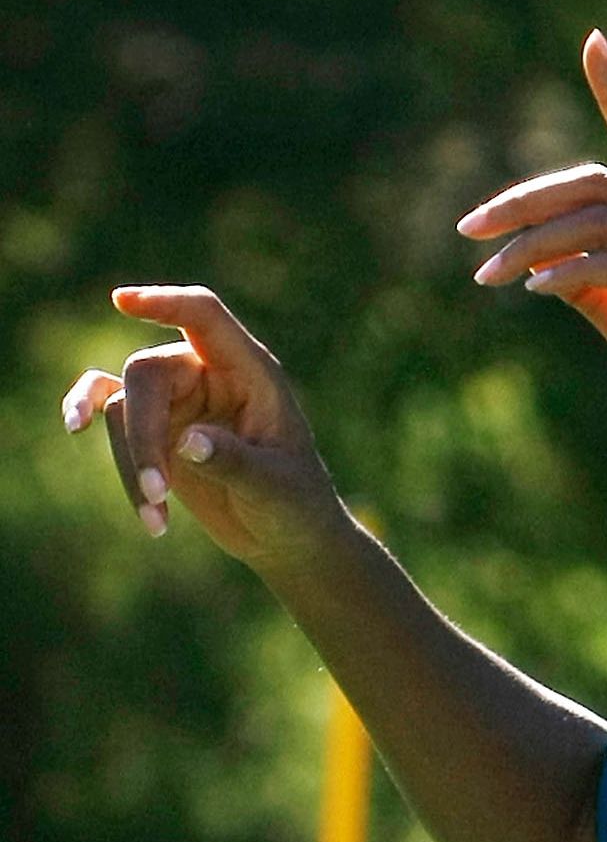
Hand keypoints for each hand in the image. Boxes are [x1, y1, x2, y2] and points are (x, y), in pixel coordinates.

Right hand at [62, 286, 350, 570]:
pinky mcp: (156, 425)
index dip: (165, 304)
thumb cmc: (295, 507)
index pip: (204, 317)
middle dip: (143, 433)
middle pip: (147, 374)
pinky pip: (107, 406)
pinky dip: (91, 418)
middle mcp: (209, 375)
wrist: (287, 538)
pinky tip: (75, 426)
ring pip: (122, 405)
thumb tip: (187, 442)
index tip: (123, 302)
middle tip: (158, 491)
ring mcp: (179, 398)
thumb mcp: (274, 488)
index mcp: (251, 373)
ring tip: (156, 522)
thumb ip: (234, 462)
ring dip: (131, 462)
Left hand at [456, 30, 606, 467]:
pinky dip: (567, 272)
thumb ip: (592, 289)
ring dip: (530, 245)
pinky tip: (532, 290)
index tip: (594, 44)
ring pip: (596, 223)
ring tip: (487, 274)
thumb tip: (538, 265)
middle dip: (525, 200)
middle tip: (470, 228)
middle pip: (595, 183)